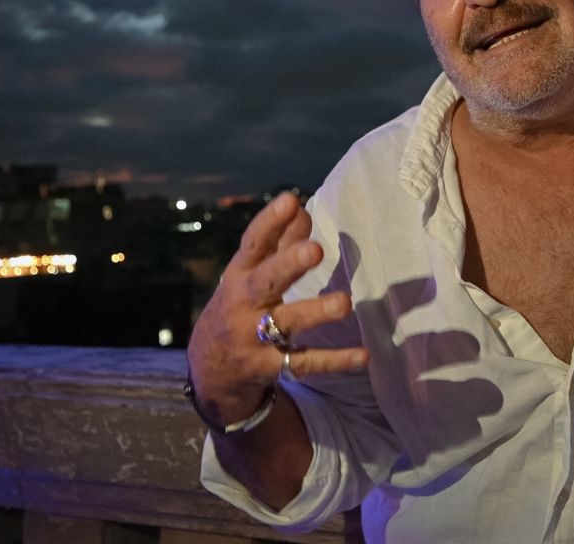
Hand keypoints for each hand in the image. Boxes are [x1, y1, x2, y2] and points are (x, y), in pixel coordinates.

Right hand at [186, 191, 368, 426]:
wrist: (209, 372)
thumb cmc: (239, 308)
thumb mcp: (250, 276)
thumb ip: (277, 244)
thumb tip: (301, 209)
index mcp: (239, 275)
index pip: (252, 244)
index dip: (269, 222)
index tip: (289, 201)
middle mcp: (242, 305)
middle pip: (265, 282)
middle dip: (288, 265)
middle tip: (314, 249)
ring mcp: (252, 338)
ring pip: (285, 323)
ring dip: (315, 312)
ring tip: (344, 302)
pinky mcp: (267, 368)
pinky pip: (304, 363)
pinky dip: (335, 360)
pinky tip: (364, 354)